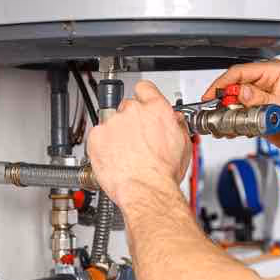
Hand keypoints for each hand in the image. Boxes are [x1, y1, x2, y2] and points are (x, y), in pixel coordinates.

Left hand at [87, 81, 190, 206]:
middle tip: (136, 140)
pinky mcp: (96, 137)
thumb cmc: (163, 173)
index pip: (145, 88)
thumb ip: (176, 125)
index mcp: (156, 110)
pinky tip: (114, 158)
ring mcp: (113, 123)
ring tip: (125, 154)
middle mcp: (133, 112)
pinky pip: (97, 136)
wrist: (146, 191)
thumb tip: (173, 120)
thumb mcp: (183, 145)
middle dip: (131, 121)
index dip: (143, 96)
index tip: (142, 102)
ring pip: (111, 122)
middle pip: (127, 107)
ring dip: (116, 134)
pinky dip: (102, 145)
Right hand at [202, 60, 279, 158]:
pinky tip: (234, 132)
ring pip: (234, 104)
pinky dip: (233, 125)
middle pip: (234, 88)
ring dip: (227, 116)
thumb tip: (242, 92)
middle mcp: (266, 85)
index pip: (240, 72)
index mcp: (274, 73)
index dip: (223, 84)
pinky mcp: (259, 116)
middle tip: (216, 115)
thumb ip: (264, 100)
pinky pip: (239, 117)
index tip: (213, 96)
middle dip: (223, 102)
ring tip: (223, 127)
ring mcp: (262, 101)